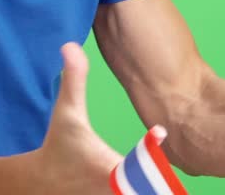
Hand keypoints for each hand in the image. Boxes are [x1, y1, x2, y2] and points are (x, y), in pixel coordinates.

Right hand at [32, 43, 166, 193]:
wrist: (40, 182)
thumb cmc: (58, 144)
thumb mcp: (65, 112)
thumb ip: (74, 80)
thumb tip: (71, 45)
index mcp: (108, 169)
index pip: (135, 164)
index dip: (150, 150)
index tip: (161, 131)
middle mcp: (114, 191)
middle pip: (151, 190)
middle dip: (165, 181)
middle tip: (184, 163)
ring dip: (161, 189)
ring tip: (181, 178)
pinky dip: (151, 193)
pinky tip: (165, 188)